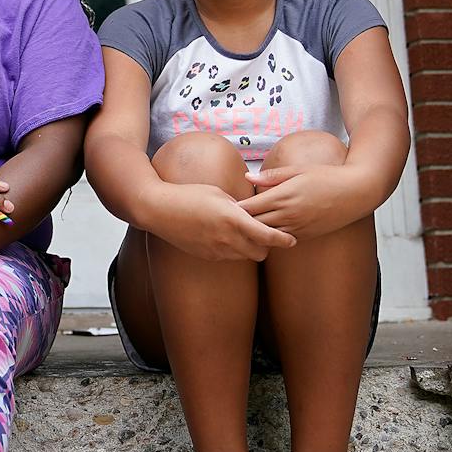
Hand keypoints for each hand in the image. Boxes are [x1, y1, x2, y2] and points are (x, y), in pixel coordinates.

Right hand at [144, 182, 294, 261]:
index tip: (292, 240)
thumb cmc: (188, 195)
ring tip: (245, 234)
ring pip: (246, 257)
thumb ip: (239, 206)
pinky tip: (226, 237)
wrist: (159, 210)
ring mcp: (216, 250)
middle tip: (267, 234)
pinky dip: (234, 250)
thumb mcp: (218, 193)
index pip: (267, 236)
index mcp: (232, 218)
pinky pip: (230, 258)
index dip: (283, 240)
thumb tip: (254, 212)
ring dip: (250, 249)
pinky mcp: (207, 256)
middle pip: (261, 252)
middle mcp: (227, 238)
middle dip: (267, 246)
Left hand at [240, 164, 373, 238]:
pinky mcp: (307, 235)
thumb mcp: (298, 170)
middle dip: (241, 223)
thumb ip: (271, 176)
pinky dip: (272, 237)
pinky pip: (283, 239)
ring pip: (268, 235)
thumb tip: (248, 177)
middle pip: (255, 224)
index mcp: (283, 197)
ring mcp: (298, 228)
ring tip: (242, 230)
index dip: (236, 209)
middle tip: (227, 221)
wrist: (356, 193)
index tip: (225, 207)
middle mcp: (289, 215)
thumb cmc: (327, 176)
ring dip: (256, 232)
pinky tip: (265, 233)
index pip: (250, 208)